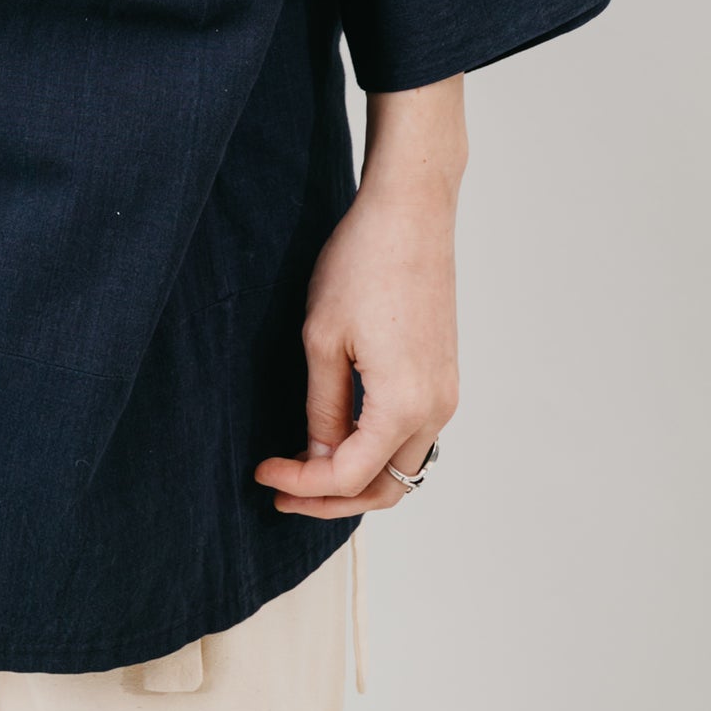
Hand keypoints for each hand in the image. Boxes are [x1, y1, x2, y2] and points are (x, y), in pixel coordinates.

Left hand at [254, 74, 464, 519]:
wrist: (410, 211)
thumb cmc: (363, 263)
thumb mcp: (323, 340)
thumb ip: (322, 408)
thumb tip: (318, 456)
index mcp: (404, 404)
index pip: (349, 475)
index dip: (302, 482)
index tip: (264, 472)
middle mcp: (437, 408)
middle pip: (386, 487)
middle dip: (332, 499)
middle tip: (284, 491)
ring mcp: (446, 392)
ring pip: (404, 465)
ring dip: (358, 478)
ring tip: (307, 471)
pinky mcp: (443, 375)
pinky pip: (413, 434)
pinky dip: (378, 450)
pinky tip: (340, 438)